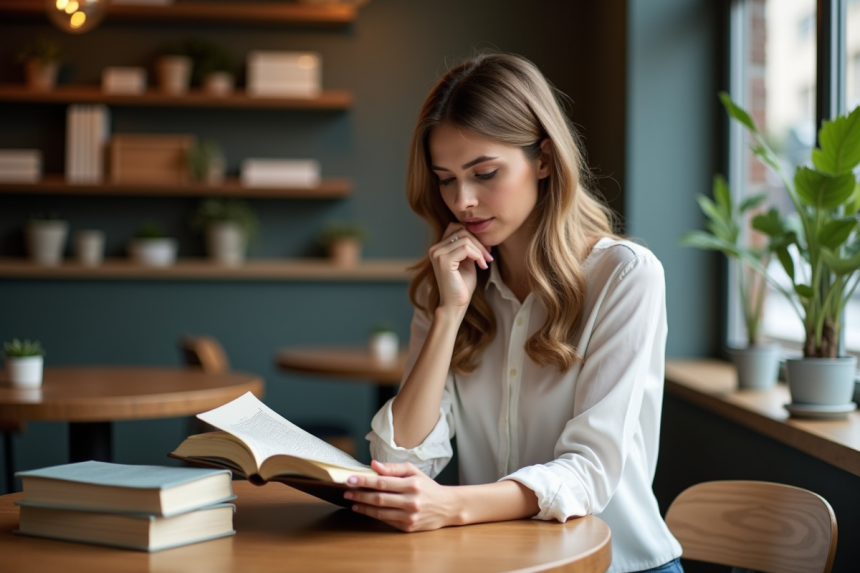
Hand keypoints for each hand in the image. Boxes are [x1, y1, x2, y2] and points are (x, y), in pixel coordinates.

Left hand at [344, 460, 460, 531]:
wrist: (446, 507)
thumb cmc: (427, 487)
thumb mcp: (414, 471)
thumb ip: (393, 468)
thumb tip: (374, 465)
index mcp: (412, 484)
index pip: (383, 482)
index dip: (365, 481)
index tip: (350, 479)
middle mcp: (411, 501)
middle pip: (379, 498)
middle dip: (360, 495)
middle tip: (346, 491)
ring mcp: (409, 516)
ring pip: (381, 512)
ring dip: (363, 507)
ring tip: (352, 502)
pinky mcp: (408, 527)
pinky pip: (386, 521)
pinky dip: (373, 515)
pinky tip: (365, 510)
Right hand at [428, 223, 492, 310]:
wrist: (455, 305)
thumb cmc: (462, 285)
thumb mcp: (467, 261)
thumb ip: (468, 247)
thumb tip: (478, 232)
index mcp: (438, 248)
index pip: (456, 227)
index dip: (473, 236)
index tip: (484, 251)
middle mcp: (435, 249)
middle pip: (461, 230)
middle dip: (479, 242)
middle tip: (488, 257)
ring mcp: (437, 254)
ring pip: (465, 238)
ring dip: (480, 250)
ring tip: (485, 262)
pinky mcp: (443, 261)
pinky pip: (465, 248)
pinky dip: (478, 255)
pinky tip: (482, 266)